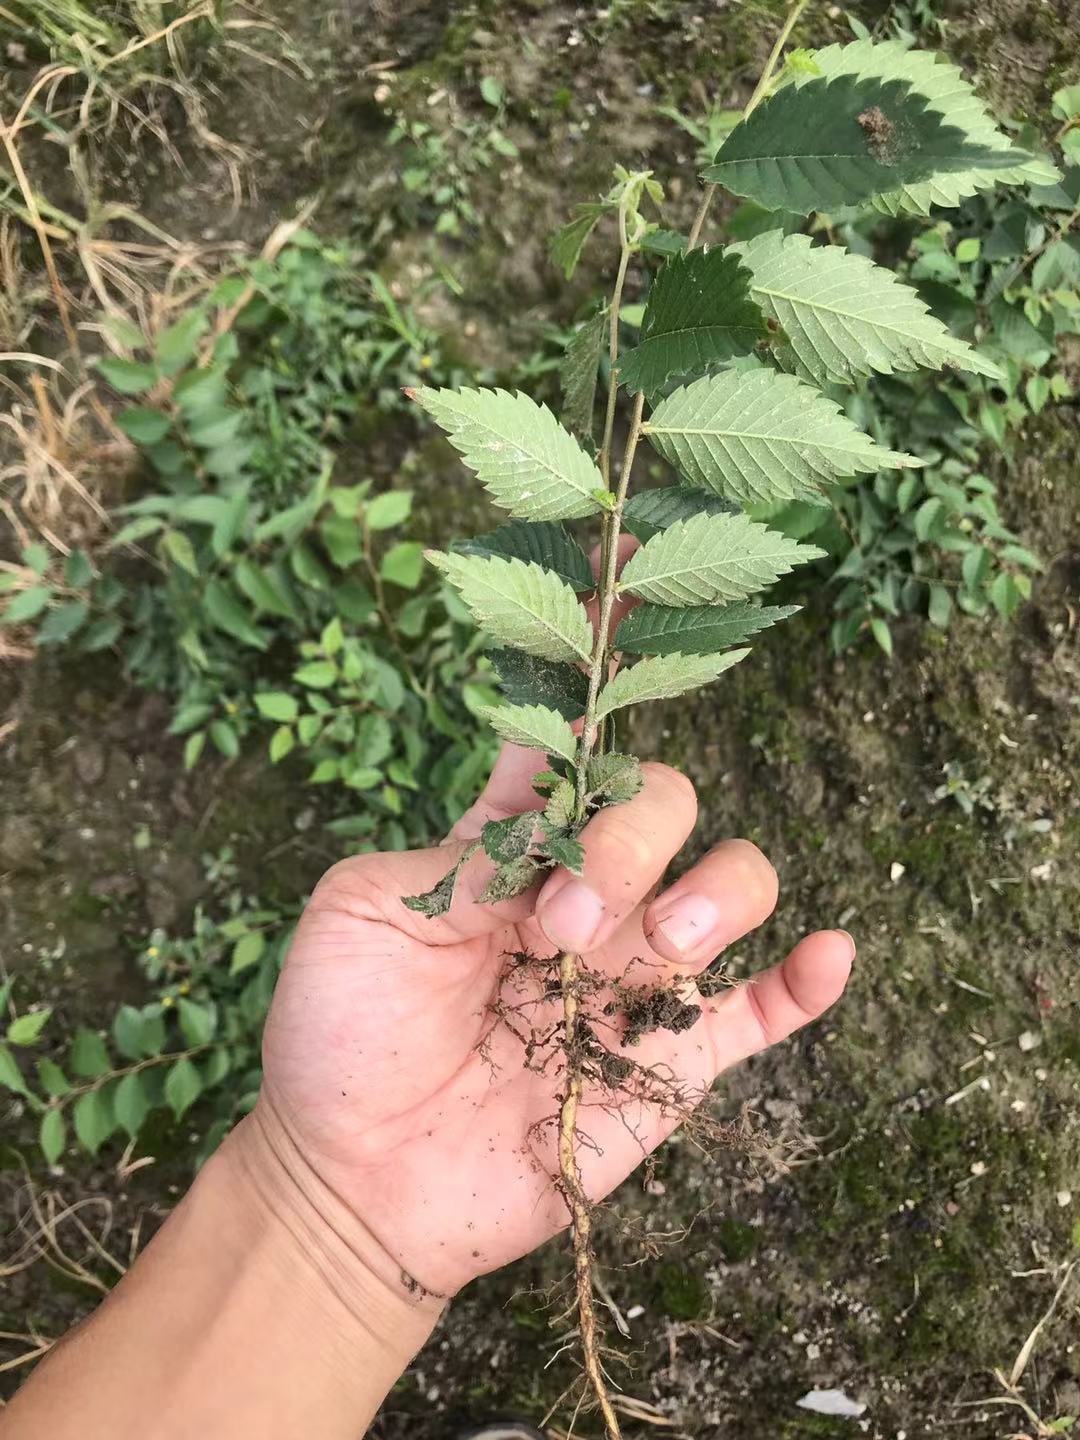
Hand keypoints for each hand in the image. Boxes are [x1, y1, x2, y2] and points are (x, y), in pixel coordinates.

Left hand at [254, 744, 852, 1298]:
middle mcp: (587, 896)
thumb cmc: (342, 1034)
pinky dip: (809, 977)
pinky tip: (828, 954)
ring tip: (656, 947)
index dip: (589, 744)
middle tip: (561, 924)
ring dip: (716, 891)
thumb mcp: (366, 913)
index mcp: (512, 850)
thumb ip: (464, 853)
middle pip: (667, 806)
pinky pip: (761, 1008)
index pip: (580, 760)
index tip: (572, 768)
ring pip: (732, 884)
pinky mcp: (672, 1061)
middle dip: (631, 840)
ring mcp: (635, 976)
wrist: (358, 1176)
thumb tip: (544, 796)